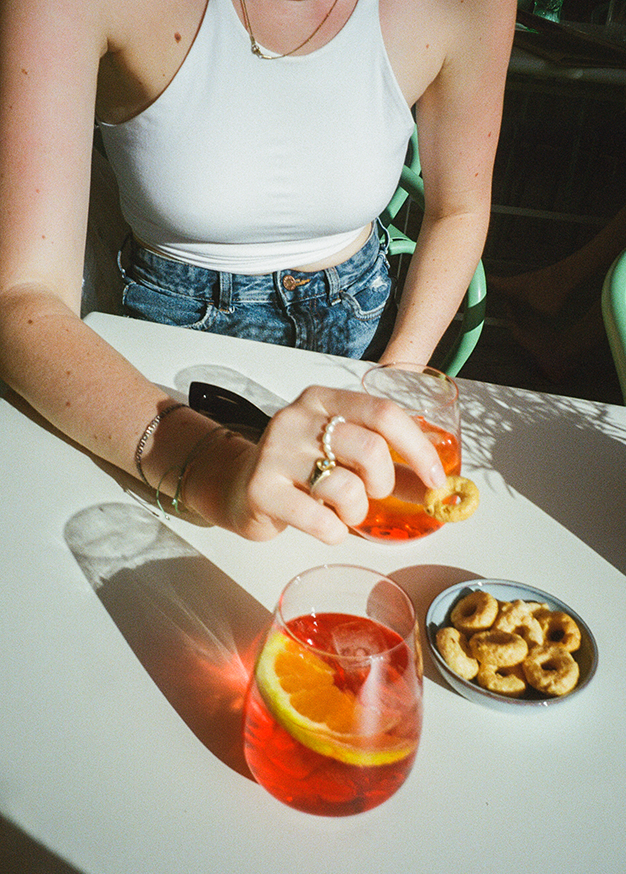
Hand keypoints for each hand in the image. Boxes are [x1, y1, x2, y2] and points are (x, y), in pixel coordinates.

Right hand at [186, 385, 446, 543]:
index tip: (436, 480)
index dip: (418, 449)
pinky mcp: (262, 489)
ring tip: (342, 513)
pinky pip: (321, 521)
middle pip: (370, 449)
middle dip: (384, 484)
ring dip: (357, 513)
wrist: (241, 489)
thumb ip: (392, 468)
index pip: (384, 413)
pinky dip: (335, 532)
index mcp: (323, 399)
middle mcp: (297, 418)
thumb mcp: (345, 458)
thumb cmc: (304, 473)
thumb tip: (443, 489)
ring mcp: (276, 452)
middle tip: (373, 496)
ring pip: (347, 487)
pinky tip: (323, 526)